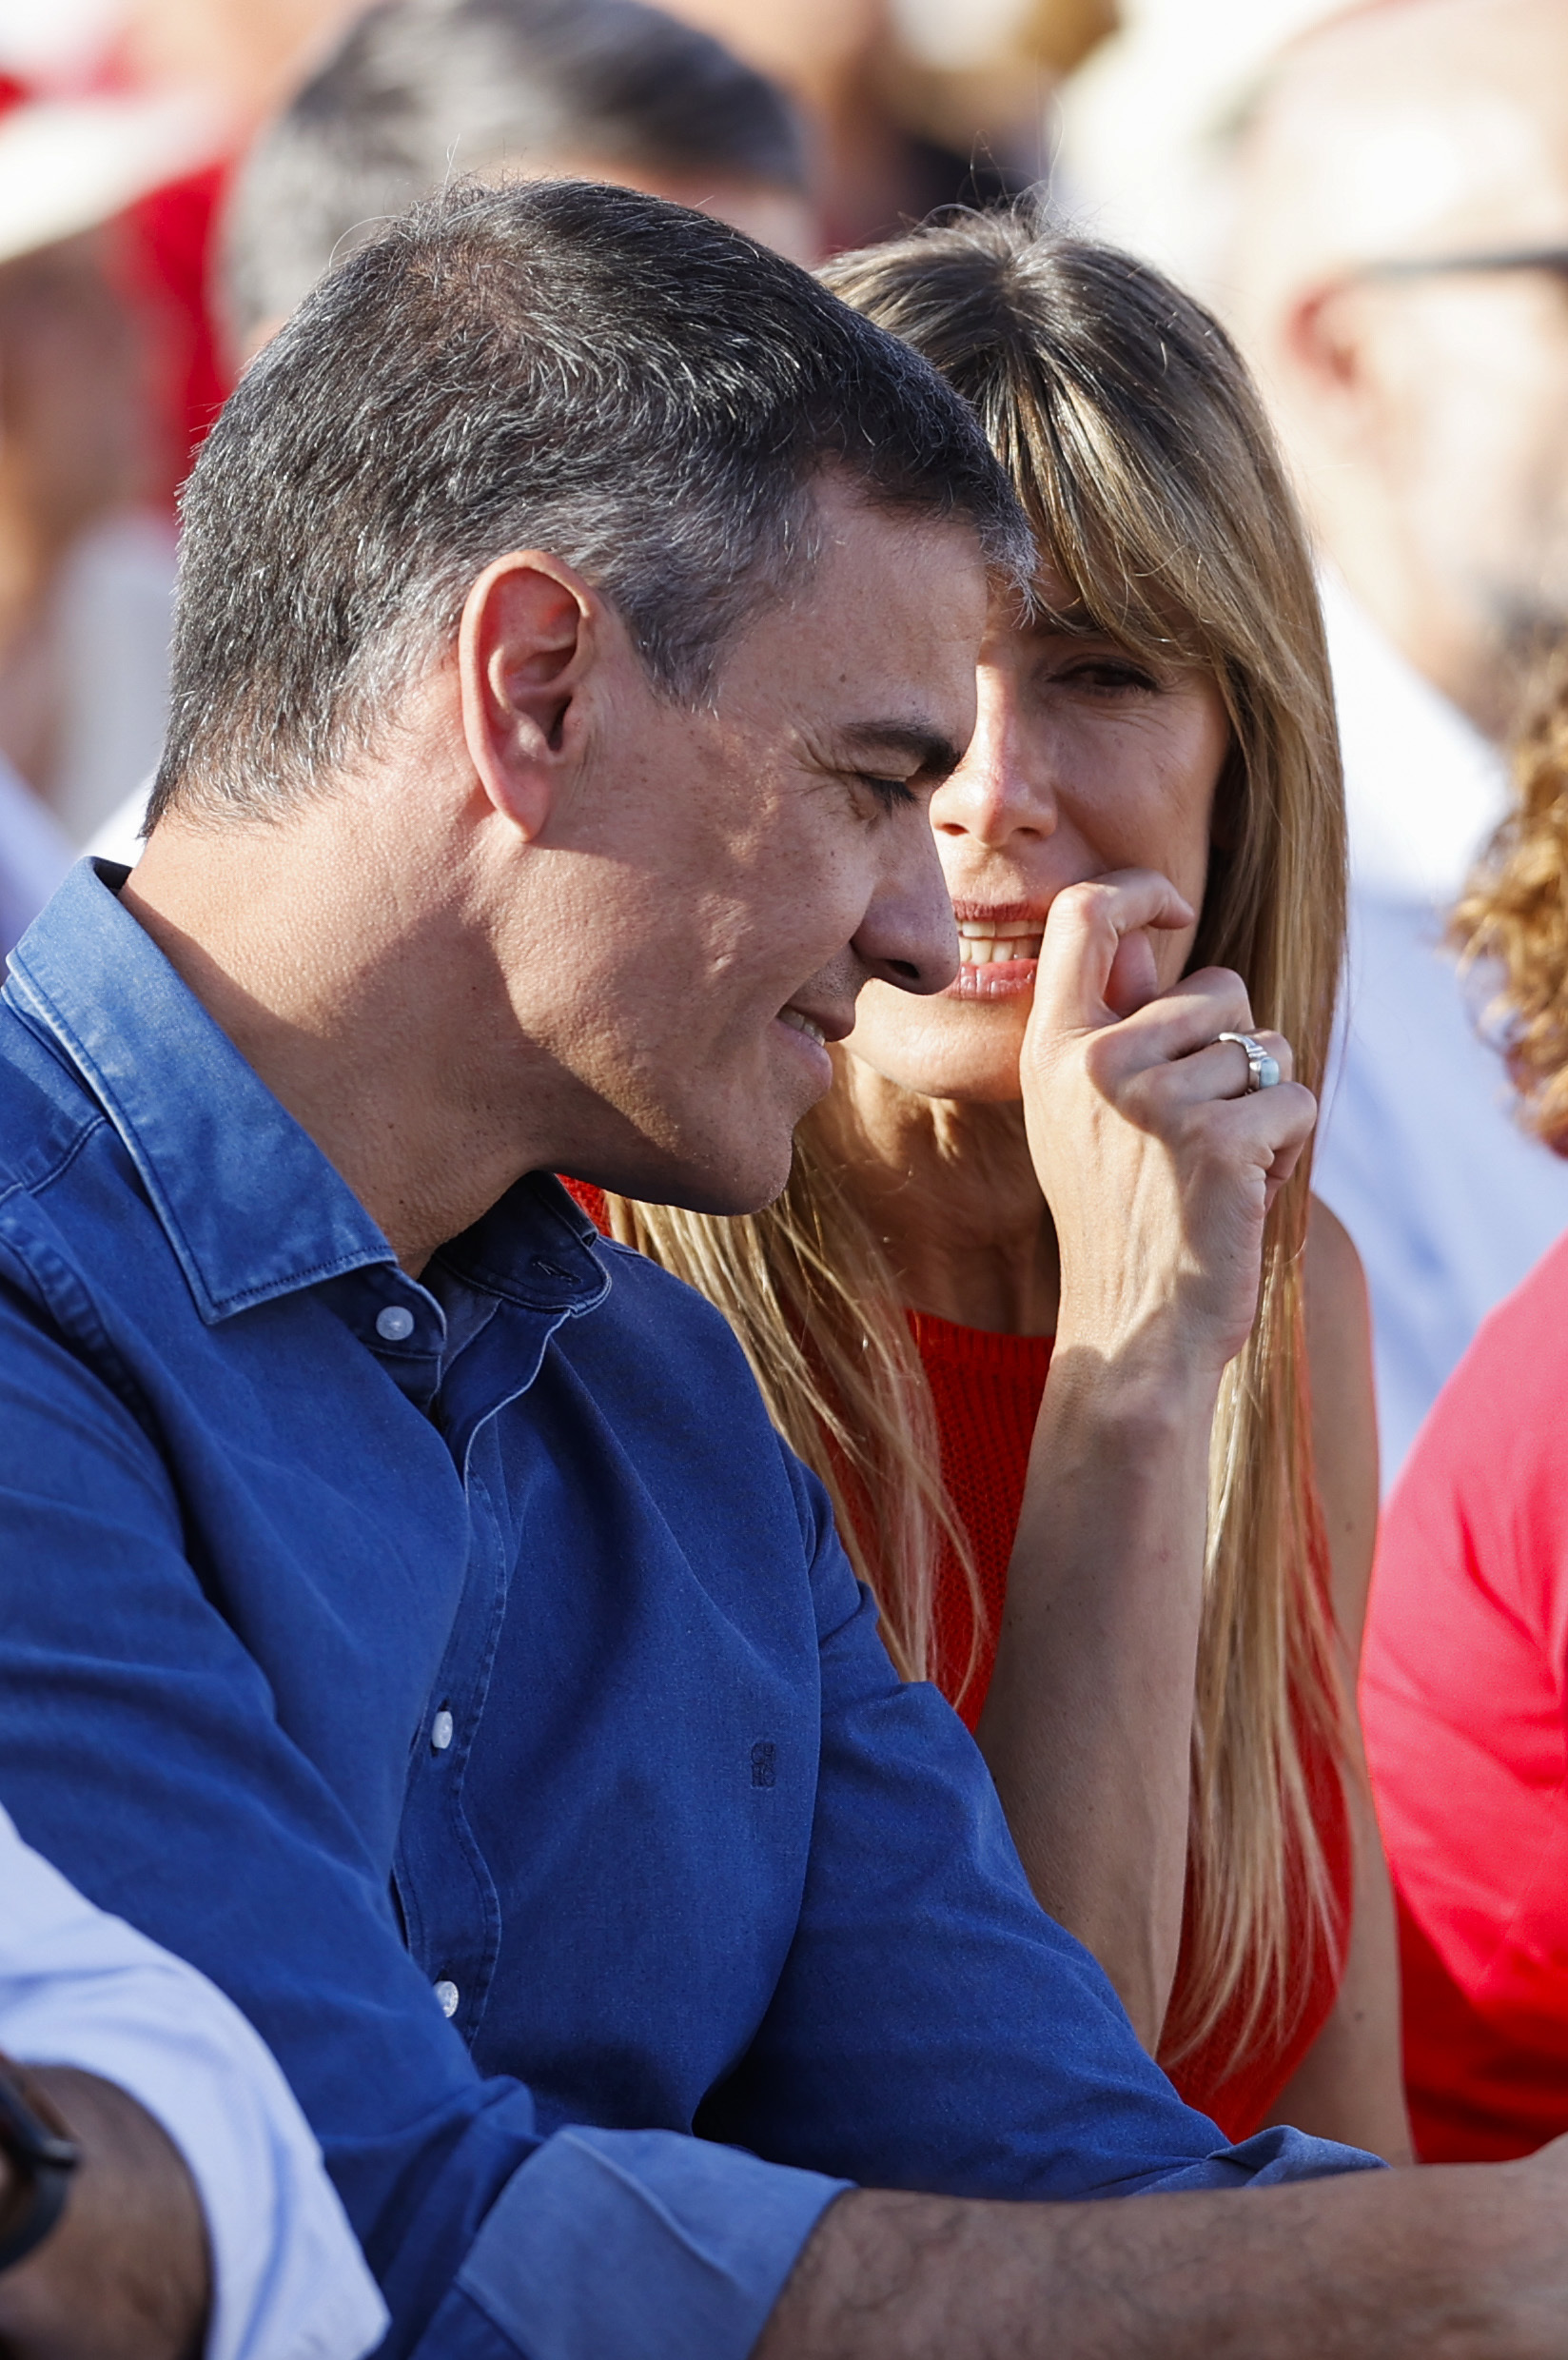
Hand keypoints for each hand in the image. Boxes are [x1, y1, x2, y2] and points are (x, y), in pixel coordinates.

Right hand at [1021, 869, 1316, 1381]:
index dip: (1140, 892)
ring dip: (1262, 1109)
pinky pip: (1295, 1099)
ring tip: (1213, 1172)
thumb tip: (1147, 943)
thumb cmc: (1119, 1221)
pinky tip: (1238, 1197)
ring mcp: (1157, 1098)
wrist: (1133, 1329)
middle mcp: (1096, 1061)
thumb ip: (1111, 1029)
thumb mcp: (1084, 1117)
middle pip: (1220, 989)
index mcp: (1052, 1048)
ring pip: (1268, 1048)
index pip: (1083, 912)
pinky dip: (1285, 1151)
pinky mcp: (1220, 1137)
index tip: (1172, 911)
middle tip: (1195, 1137)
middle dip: (1236, 1053)